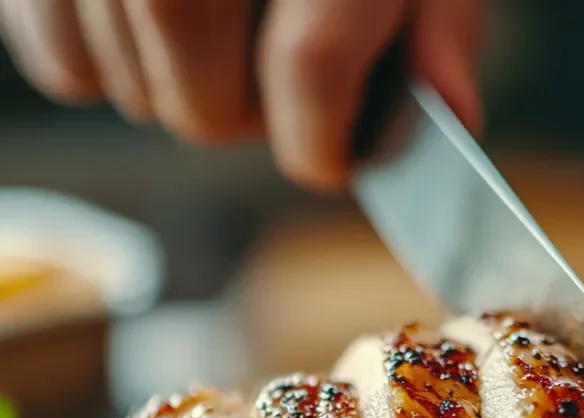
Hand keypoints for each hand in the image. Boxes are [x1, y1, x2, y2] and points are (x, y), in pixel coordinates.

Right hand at [0, 0, 481, 190]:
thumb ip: (438, 19)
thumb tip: (452, 113)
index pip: (312, 65)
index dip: (323, 143)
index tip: (326, 157)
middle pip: (207, 102)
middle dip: (247, 118)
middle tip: (265, 79)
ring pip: (135, 92)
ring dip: (181, 95)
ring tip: (209, 40)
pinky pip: (57, 60)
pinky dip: (99, 66)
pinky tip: (141, 27)